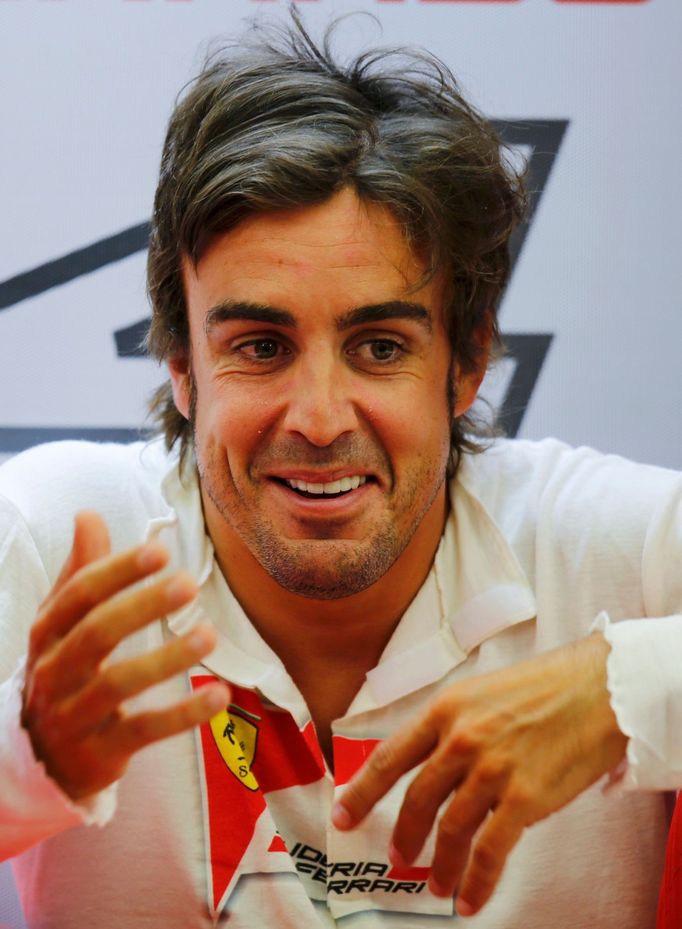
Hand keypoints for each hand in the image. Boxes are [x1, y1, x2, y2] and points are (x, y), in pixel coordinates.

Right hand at [22, 511, 229, 799]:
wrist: (39, 757)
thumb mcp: (62, 623)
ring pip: (118, 684)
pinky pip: (143, 731)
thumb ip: (81, 571)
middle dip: (141, 607)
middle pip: (96, 634)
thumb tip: (88, 514)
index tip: (160, 550)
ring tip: (209, 634)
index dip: (118, 571)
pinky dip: (182, 715)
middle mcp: (54, 672)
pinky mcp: (100, 753)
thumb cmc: (63, 671)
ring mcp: (74, 716)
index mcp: (47, 633)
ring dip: (167, 659)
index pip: (79, 595)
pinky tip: (220, 696)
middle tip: (189, 583)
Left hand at [333, 634, 626, 916]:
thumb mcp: (479, 692)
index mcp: (445, 709)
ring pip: (450, 831)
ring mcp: (491, 770)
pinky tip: (470, 900)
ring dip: (440, 865)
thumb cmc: (542, 687)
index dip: (362, 791)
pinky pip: (490, 852)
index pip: (390, 757)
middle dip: (403, 836)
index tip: (344, 815)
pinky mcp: (524, 799)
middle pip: (417, 800)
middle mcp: (461, 740)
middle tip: (397, 858)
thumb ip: (450, 726)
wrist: (598, 689)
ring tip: (436, 885)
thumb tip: (428, 765)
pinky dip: (477, 882)